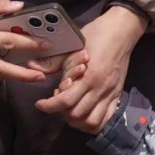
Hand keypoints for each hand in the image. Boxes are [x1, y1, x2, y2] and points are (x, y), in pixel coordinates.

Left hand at [35, 6, 147, 131]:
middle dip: (61, 112)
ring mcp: (111, 94)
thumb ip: (53, 61)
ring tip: (68, 109)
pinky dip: (93, 122)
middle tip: (55, 101)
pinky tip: (83, 113)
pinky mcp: (117, 95)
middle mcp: (101, 89)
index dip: (49, 106)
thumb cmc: (95, 36)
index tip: (40, 103)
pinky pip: (107, 119)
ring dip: (77, 120)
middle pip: (77, 115)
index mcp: (89, 77)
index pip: (66, 101)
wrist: (121, 32)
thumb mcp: (71, 47)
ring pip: (92, 122)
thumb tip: (33, 67)